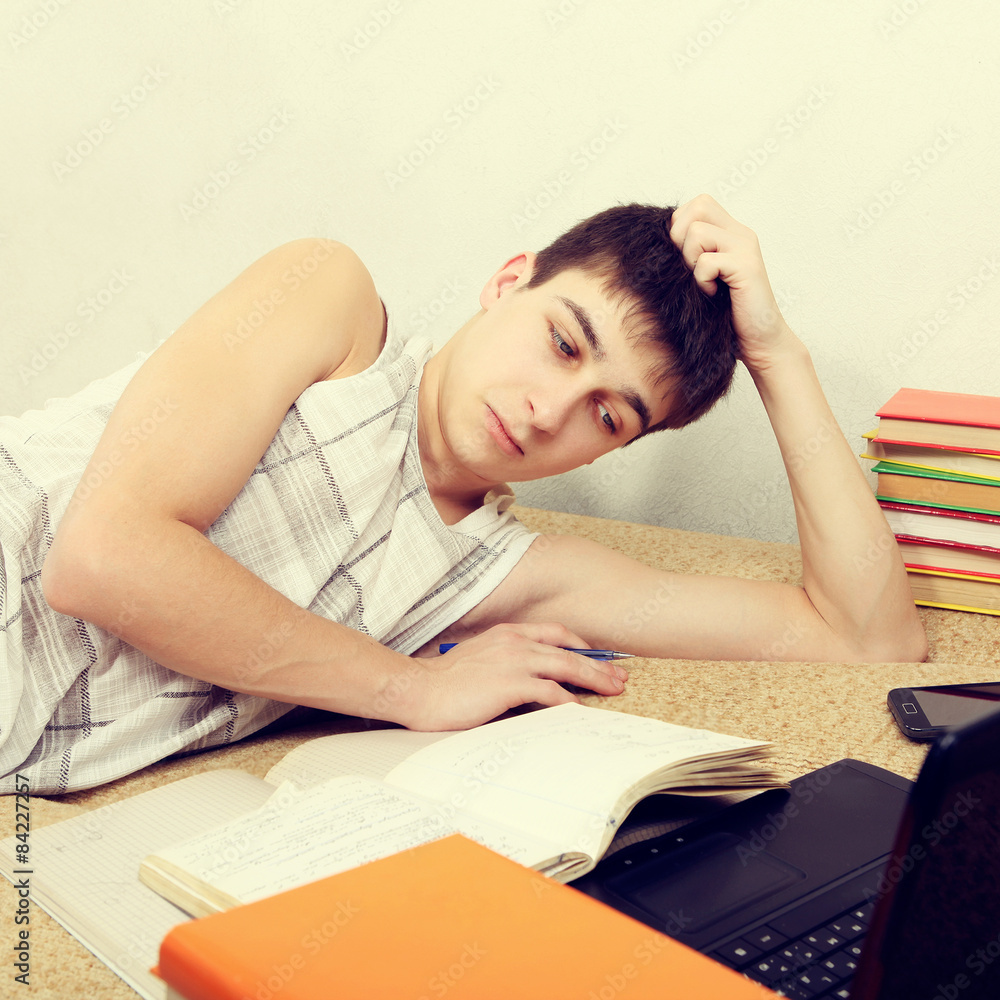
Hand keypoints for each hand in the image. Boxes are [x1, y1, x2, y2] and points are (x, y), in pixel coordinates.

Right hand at [389, 623, 627, 730]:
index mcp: (506, 634)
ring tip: (612, 690)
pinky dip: (569, 701)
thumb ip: (503, 662)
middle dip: (598, 664)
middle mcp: (514, 643)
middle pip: (568, 651)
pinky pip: (550, 692)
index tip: (597, 656)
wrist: (418, 690)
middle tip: (619, 677)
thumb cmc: (443, 683)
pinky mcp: (509, 684)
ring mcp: (513, 662)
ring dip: (593, 679)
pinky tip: (580, 710)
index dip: (580, 645)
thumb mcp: (478, 660)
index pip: (554, 633)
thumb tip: (526, 679)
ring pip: (565, 667)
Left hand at [670, 194, 797, 375]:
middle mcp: (740, 234)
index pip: (698, 204)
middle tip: (690, 268)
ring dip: (690, 261)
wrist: (758, 340)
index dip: (681, 226)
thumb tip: (655, 242)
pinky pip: (706, 262)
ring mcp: (745, 248)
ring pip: (697, 233)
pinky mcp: (747, 267)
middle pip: (698, 207)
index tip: (685, 258)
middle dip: (681, 238)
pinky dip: (702, 281)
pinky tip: (713, 294)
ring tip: (703, 282)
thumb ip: (689, 254)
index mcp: (730, 232)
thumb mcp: (702, 276)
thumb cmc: (725, 313)